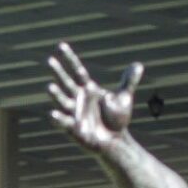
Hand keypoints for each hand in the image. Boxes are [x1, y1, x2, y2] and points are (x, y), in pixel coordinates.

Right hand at [48, 42, 142, 157]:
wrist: (115, 141)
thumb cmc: (117, 119)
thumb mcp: (124, 98)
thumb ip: (129, 81)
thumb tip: (138, 65)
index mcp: (88, 89)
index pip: (77, 70)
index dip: (69, 58)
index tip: (60, 46)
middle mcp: (78, 99)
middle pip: (66, 82)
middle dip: (58, 72)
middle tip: (49, 60)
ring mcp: (75, 113)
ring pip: (63, 101)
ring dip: (56, 94)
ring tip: (49, 87)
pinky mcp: (74, 128)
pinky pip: (64, 122)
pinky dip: (58, 119)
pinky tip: (53, 114)